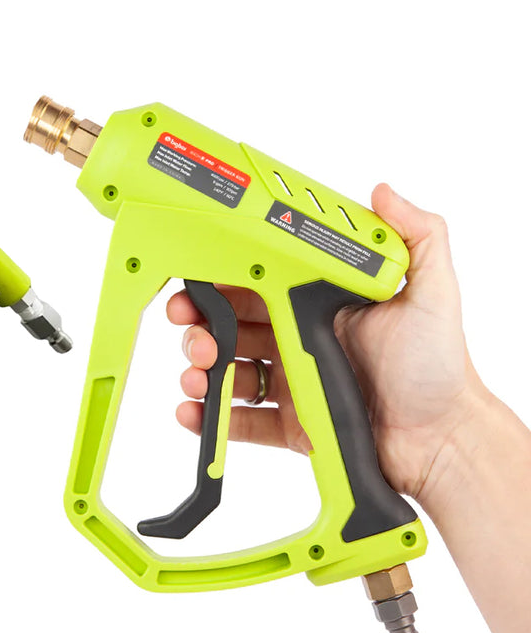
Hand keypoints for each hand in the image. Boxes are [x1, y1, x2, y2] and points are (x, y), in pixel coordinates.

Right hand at [167, 184, 484, 499]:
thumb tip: (383, 191)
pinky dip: (210, 417)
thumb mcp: (433, 295)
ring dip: (201, 368)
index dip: (223, 277)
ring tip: (196, 375)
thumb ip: (419, 237)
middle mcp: (300, 336)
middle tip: (190, 329)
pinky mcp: (289, 422)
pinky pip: (240, 418)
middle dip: (201, 323)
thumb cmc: (439, 368)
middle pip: (231, 323)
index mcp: (320, 302)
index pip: (259, 280)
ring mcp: (291, 379)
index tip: (198, 279)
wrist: (443, 441)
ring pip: (228, 368)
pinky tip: (194, 412)